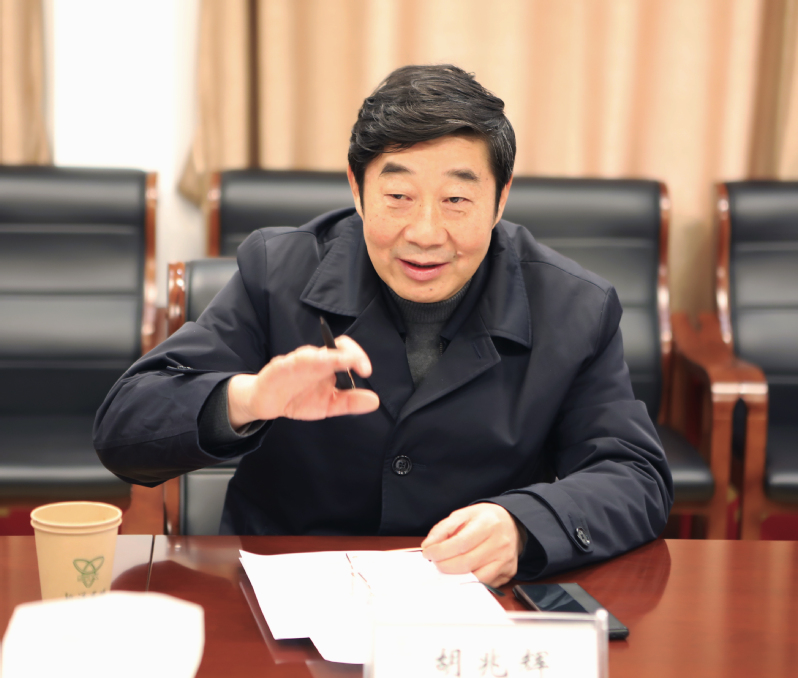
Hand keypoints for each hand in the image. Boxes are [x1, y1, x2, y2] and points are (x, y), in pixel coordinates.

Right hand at [226, 335, 378, 426]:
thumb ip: (350, 402)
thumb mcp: (329, 405)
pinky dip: (298, 362)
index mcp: (328, 366)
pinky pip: (289, 362)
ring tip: (340, 362)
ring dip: (326, 357)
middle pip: (333, 348)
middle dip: (348, 354)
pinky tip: (304, 365)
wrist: (269, 403)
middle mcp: (315, 360)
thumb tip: (375, 401)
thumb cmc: (300, 398)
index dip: (358, 357)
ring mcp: (296, 362)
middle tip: (361, 367)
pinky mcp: (279, 367)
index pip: (346, 352)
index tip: (367, 372)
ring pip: (311, 354)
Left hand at [421, 503, 523, 586]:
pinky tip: (464, 572)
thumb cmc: (485, 519)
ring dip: (456, 576)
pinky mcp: (508, 573)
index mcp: (488, 524)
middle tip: (436, 562)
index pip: (461, 543)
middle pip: (466, 563)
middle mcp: (500, 543)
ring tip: (449, 567)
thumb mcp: (463, 515)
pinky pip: (485, 584)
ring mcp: (506, 560)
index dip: (441, 551)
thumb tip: (428, 546)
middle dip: (445, 566)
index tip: (428, 553)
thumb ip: (443, 529)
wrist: (512, 524)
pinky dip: (470, 581)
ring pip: (476, 578)